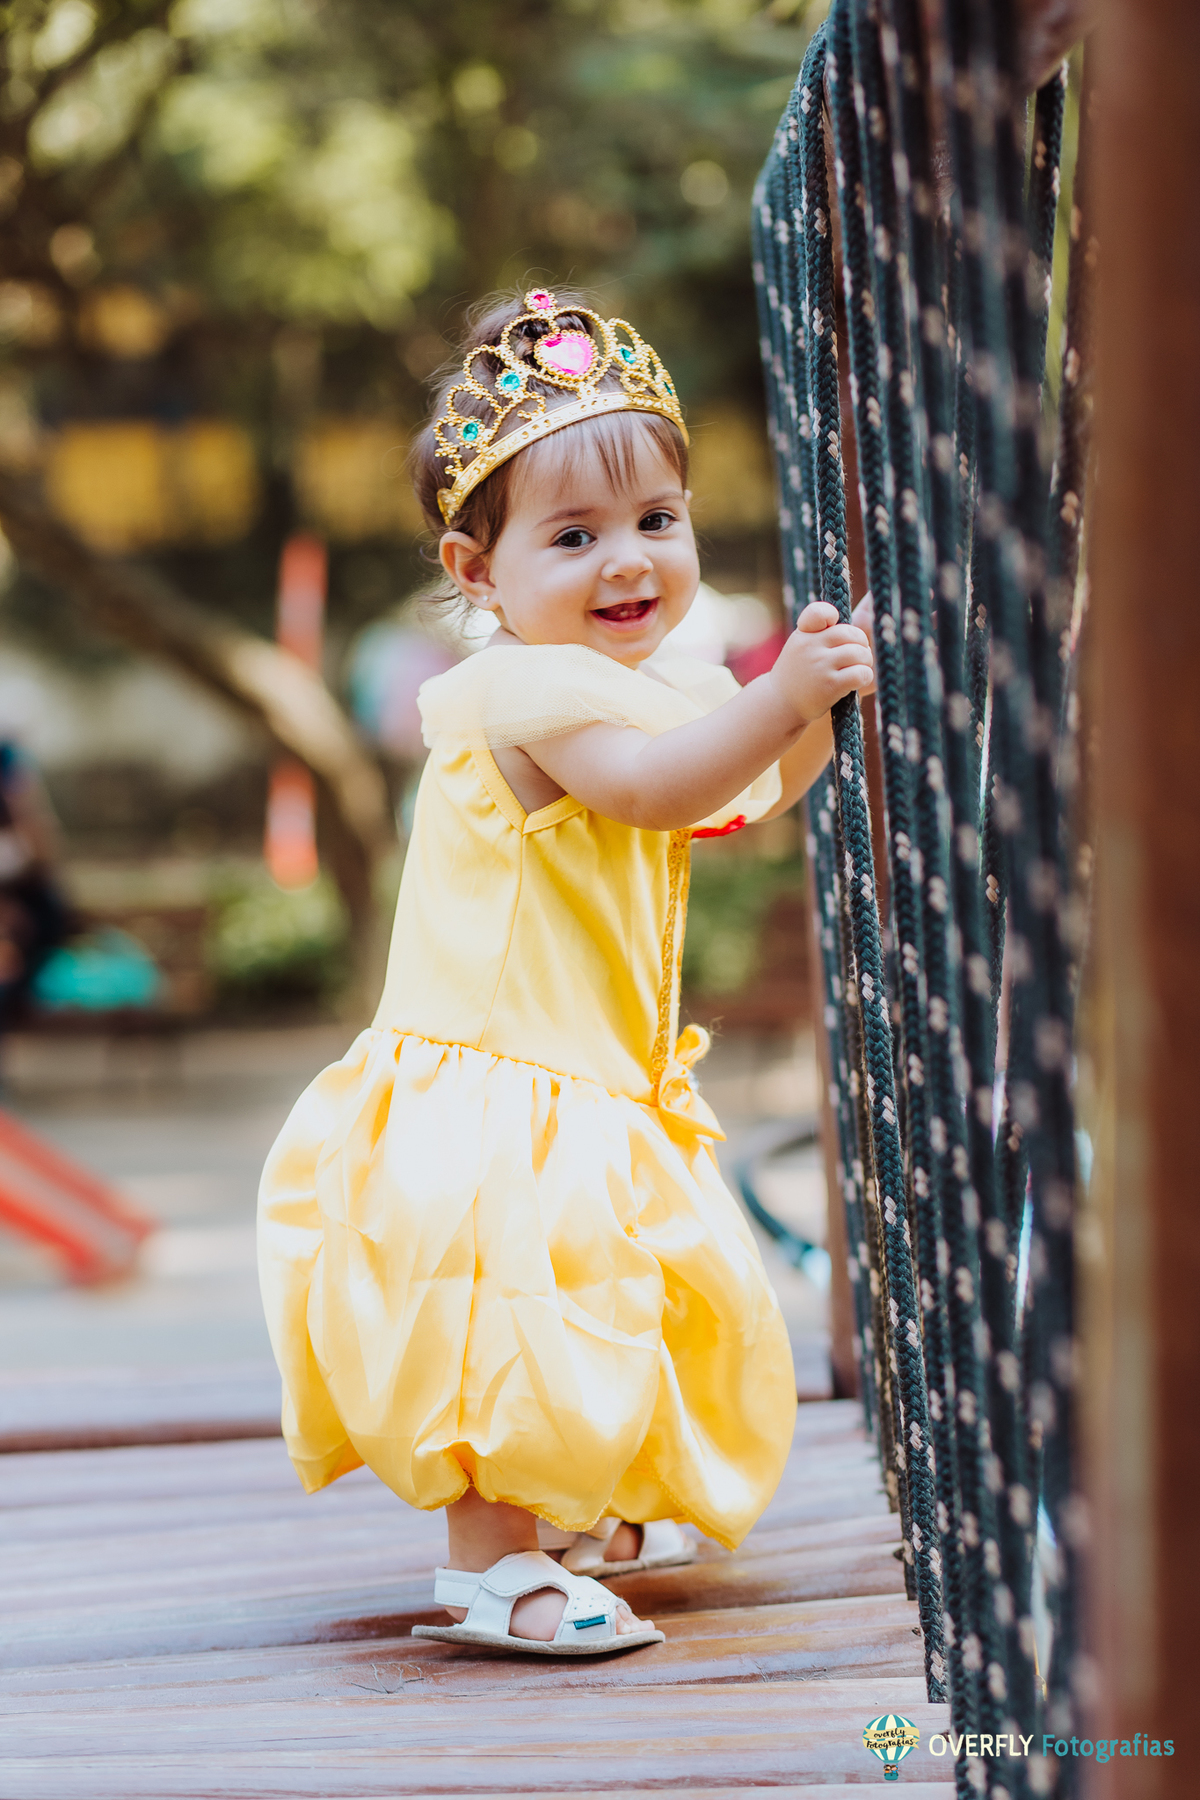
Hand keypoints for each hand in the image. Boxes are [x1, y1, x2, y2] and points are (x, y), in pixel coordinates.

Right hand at [768, 601, 874, 727]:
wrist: (780, 705)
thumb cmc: (798, 674)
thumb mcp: (800, 646)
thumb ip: (820, 633)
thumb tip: (857, 630)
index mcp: (804, 634)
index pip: (819, 613)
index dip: (831, 615)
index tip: (833, 625)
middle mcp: (810, 647)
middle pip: (851, 634)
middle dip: (862, 644)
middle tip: (859, 655)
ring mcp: (820, 666)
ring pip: (859, 653)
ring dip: (866, 661)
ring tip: (859, 668)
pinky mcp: (830, 685)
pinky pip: (860, 673)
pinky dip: (865, 676)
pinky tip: (858, 681)